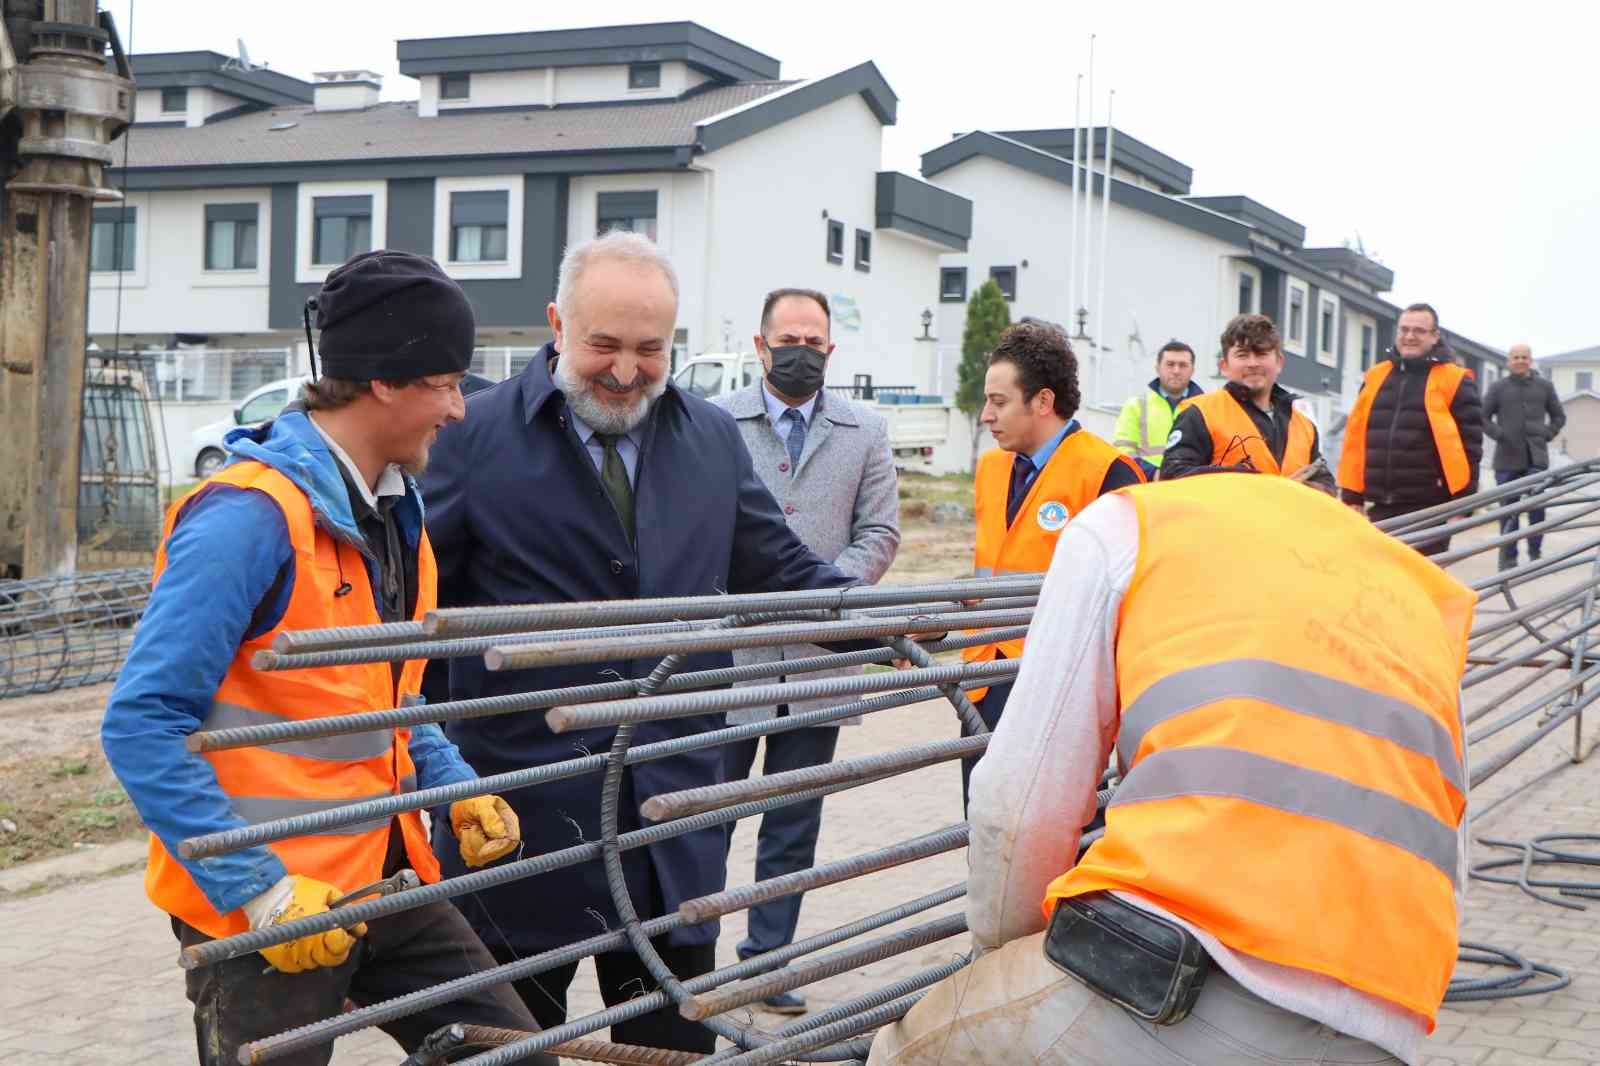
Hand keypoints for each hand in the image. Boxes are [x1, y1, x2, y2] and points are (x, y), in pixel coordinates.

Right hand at [251, 875, 365, 973]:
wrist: (265, 895)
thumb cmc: (298, 891)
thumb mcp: (328, 893)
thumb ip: (346, 910)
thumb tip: (360, 927)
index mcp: (321, 928)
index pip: (341, 946)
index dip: (347, 940)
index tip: (346, 932)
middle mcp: (307, 946)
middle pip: (330, 959)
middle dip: (335, 948)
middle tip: (331, 935)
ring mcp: (293, 955)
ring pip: (314, 963)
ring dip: (317, 952)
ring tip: (313, 935)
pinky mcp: (280, 961)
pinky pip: (297, 966)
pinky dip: (301, 957)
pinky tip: (300, 943)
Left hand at [451, 794, 520, 866]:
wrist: (459, 806)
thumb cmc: (472, 801)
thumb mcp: (479, 805)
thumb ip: (490, 817)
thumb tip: (500, 834)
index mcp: (509, 820)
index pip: (511, 841)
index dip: (496, 848)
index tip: (481, 846)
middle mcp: (504, 834)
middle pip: (497, 853)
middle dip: (478, 846)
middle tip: (470, 829)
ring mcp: (494, 843)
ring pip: (483, 858)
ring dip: (469, 846)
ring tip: (467, 831)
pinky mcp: (483, 850)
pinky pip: (475, 859)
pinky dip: (466, 851)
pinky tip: (466, 838)